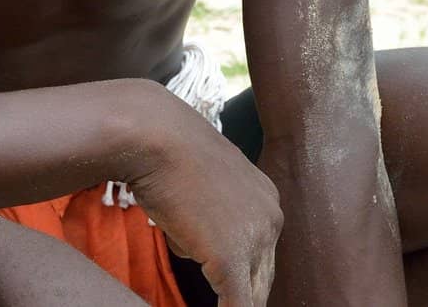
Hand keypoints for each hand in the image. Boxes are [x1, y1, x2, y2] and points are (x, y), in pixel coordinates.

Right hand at [125, 93, 280, 306]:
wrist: (156, 137)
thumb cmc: (168, 154)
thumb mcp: (203, 183)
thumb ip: (214, 215)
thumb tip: (200, 244)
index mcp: (266, 199)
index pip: (263, 253)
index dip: (246, 277)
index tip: (228, 287)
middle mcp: (270, 217)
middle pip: (263, 278)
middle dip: (245, 295)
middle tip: (229, 303)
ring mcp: (254, 238)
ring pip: (252, 294)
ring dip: (235, 304)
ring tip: (223, 304)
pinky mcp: (231, 257)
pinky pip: (237, 304)